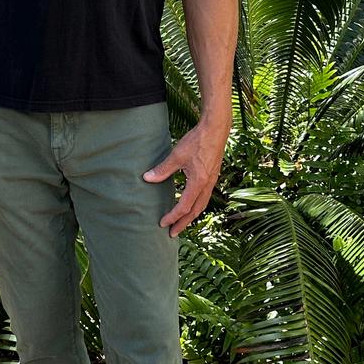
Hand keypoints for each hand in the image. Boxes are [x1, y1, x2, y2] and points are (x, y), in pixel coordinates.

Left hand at [142, 117, 229, 237]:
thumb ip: (163, 169)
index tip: (162, 223)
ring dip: (191, 215)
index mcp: (198, 182)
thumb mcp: (177, 155)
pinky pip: (205, 196)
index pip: (184, 206)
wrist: (216, 130)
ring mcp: (211, 181)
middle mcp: (207, 185)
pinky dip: (197, 205)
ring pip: (202, 204)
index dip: (173, 217)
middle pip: (195, 211)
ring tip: (181, 223)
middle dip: (183, 223)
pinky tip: (190, 203)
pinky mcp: (213, 175)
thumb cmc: (197, 141)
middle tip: (173, 233)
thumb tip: (147, 178)